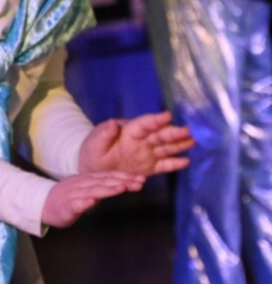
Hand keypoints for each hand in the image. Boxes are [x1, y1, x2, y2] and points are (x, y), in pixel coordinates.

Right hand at [42, 170, 144, 227]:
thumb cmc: (67, 198)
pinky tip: (91, 202)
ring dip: (108, 189)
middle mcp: (82, 184)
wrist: (41, 204)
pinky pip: (76, 204)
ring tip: (121, 188)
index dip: (125, 176)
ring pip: (93, 190)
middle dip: (123, 181)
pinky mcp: (66, 206)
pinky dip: (84, 202)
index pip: (109, 176)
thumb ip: (101, 186)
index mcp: (88, 179)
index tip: (142, 178)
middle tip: (140, 182)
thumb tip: (123, 184)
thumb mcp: (86, 189)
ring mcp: (74, 194)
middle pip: (105, 181)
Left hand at [78, 110, 193, 176]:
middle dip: (173, 133)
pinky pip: (163, 165)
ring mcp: (147, 154)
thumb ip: (104, 134)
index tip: (168, 116)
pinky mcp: (149, 167)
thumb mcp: (94, 143)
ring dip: (178, 145)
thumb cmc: (92, 150)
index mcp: (129, 132)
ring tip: (191, 141)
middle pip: (159, 135)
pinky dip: (174, 164)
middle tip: (186, 131)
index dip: (155, 120)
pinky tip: (186, 161)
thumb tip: (112, 123)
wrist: (92, 168)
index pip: (144, 124)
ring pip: (165, 148)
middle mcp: (142, 141)